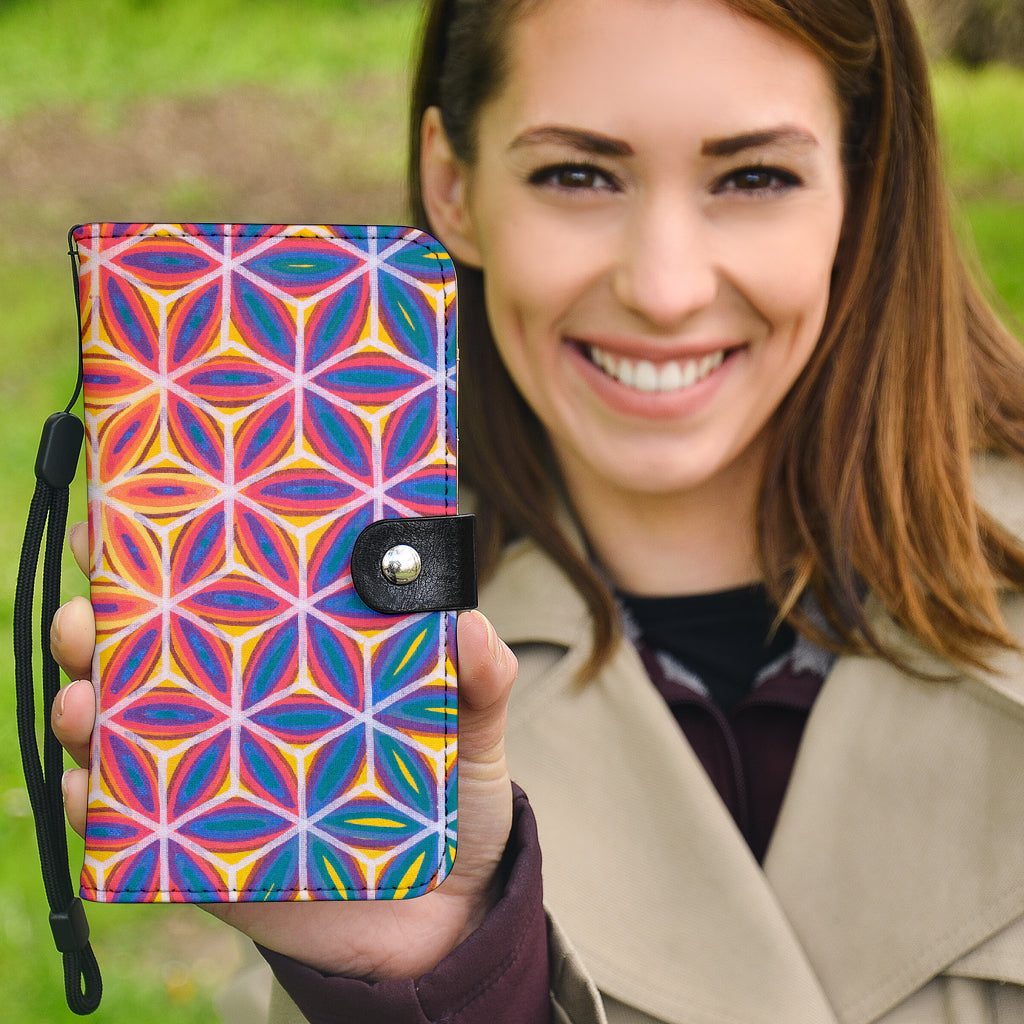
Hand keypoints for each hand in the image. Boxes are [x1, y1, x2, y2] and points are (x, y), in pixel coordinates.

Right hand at [51, 522, 517, 979]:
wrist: (442, 917)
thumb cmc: (449, 800)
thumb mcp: (475, 730)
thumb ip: (483, 680)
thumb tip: (468, 624)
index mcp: (295, 659)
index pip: (226, 593)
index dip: (174, 553)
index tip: (133, 514)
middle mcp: (239, 704)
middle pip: (152, 649)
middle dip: (103, 619)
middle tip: (91, 609)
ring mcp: (212, 770)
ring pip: (121, 725)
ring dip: (83, 703)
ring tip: (84, 698)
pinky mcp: (200, 845)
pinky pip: (129, 821)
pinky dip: (95, 802)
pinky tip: (89, 787)